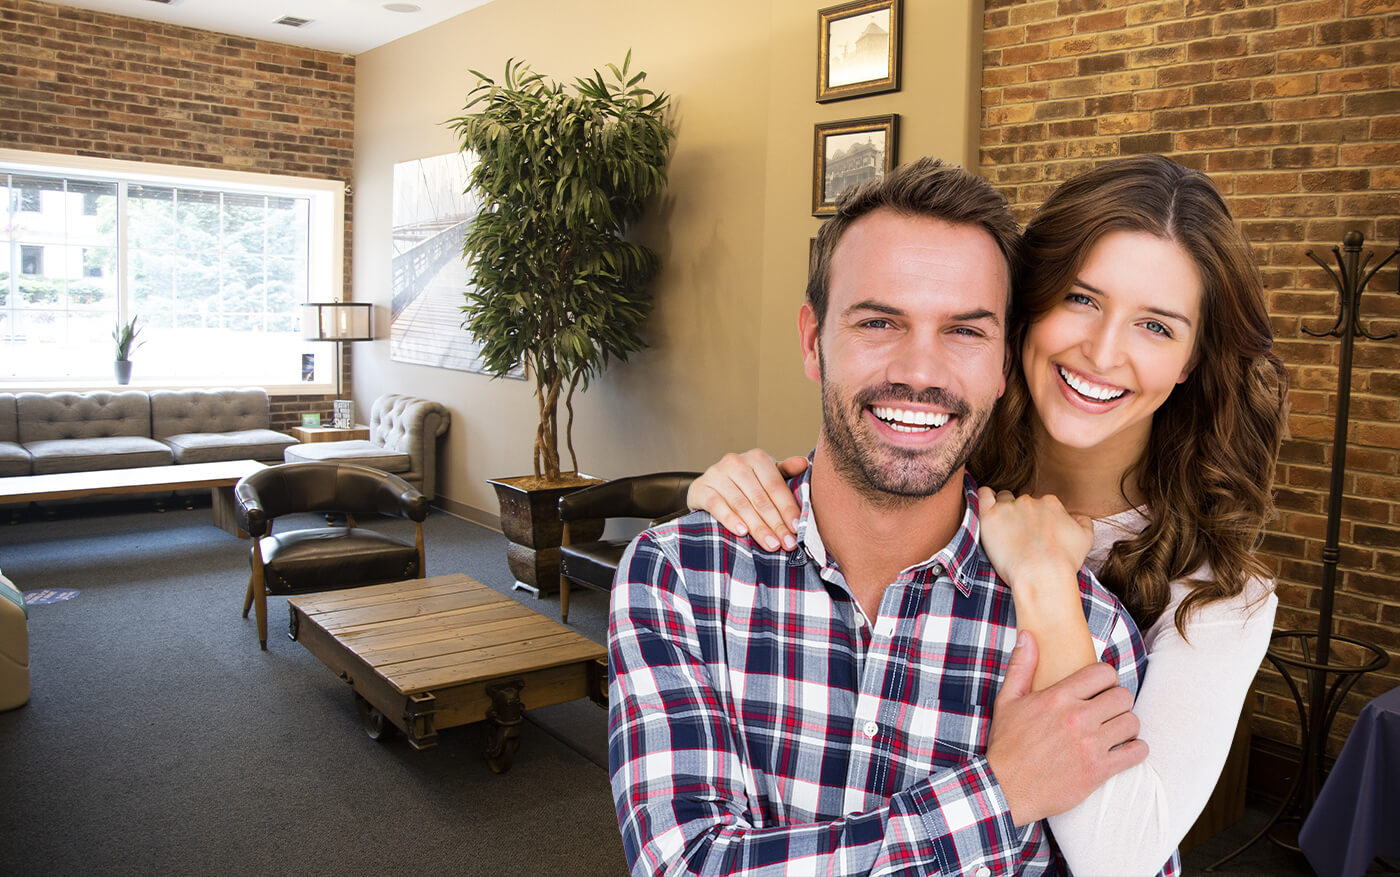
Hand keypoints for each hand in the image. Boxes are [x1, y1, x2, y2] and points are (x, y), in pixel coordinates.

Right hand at [687, 449, 807, 550]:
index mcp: (756, 458)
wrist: (709, 488)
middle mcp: (735, 462)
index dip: (787, 508)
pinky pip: (716, 505)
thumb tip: (805, 463)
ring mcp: (716, 474)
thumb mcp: (767, 477)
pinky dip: (730, 519)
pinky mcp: (700, 488)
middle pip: (760, 498)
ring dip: (757, 526)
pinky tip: (742, 532)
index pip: (775, 486)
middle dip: (775, 523)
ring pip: (741, 504)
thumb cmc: (745, 484)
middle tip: (786, 543)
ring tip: (770, 544)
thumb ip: (786, 471)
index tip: (797, 529)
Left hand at [977, 487, 1092, 594]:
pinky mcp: (990, 516)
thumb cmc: (1064, 562)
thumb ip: (1083, 522)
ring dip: (1004, 509)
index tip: (1036, 534)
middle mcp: (1030, 500)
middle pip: (1022, 502)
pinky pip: (983, 495)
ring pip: (1003, 499)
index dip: (1038, 519)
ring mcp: (1009, 507)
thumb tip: (1076, 517)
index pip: (1042, 505)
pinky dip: (984, 497)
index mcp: (1051, 503)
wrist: (1042, 575)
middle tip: (1020, 537)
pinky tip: (987, 506)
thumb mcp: (1085, 539)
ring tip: (1004, 528)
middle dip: (1021, 516)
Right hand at [986, 631, 1146, 825]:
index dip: (1106, 678)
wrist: (1004, 788)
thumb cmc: (1006, 744)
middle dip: (1118, 701)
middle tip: (1108, 709)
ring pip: (1132, 722)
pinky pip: (1136, 752)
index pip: (1104, 673)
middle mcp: (1077, 718)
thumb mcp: (1007, 700)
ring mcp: (1090, 745)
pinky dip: (1136, 750)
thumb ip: (1021, 665)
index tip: (1100, 688)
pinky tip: (1124, 749)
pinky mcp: (1099, 770)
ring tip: (1115, 729)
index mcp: (1058, 697)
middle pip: (1123, 696)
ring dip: (1127, 725)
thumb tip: (1027, 635)